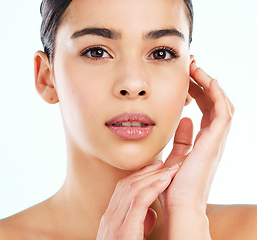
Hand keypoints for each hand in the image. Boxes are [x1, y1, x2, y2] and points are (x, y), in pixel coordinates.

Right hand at [97, 161, 180, 239]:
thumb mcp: (131, 236)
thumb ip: (139, 222)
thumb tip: (152, 212)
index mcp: (110, 218)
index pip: (123, 188)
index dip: (139, 175)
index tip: (155, 168)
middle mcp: (109, 218)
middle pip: (127, 184)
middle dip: (147, 171)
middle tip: (165, 163)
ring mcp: (114, 223)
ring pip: (132, 189)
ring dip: (154, 176)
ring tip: (170, 170)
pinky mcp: (124, 231)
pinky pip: (139, 202)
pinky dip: (153, 188)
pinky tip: (165, 181)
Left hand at [160, 62, 234, 237]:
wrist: (178, 206)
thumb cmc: (172, 188)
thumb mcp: (174, 158)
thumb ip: (181, 141)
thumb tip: (184, 121)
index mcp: (204, 143)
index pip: (205, 111)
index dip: (198, 93)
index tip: (185, 79)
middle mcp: (213, 140)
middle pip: (215, 104)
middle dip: (204, 84)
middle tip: (192, 67)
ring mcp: (217, 141)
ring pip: (222, 104)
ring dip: (211, 84)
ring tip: (196, 68)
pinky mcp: (215, 142)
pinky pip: (222, 111)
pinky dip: (217, 94)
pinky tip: (207, 79)